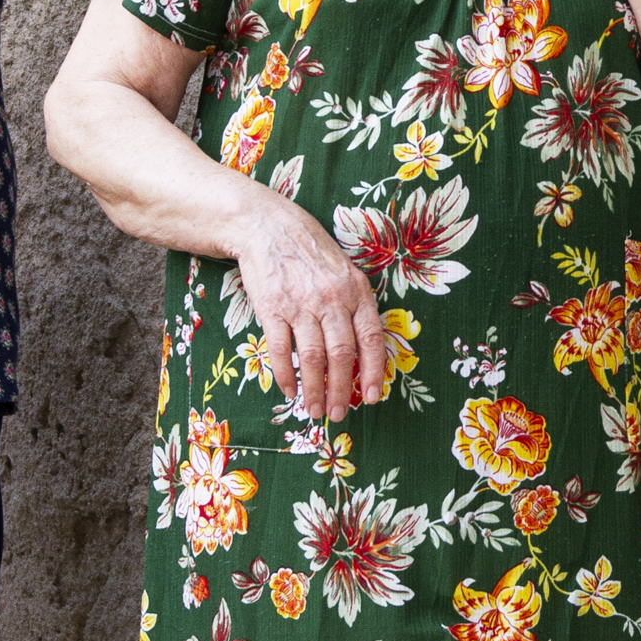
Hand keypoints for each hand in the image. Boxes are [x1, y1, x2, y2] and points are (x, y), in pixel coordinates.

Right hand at [236, 188, 391, 422]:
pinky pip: (281, 350)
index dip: (372, 372)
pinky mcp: (272, 308)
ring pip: (313, 358)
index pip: (371, 338)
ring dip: (314, 390)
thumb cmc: (310, 251)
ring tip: (314, 410)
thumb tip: (363, 349)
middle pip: (342, 354)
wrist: (267, 226)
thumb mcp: (344, 271)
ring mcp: (301, 304)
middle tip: (338, 414)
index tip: (371, 398)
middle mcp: (332, 299)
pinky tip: (289, 390)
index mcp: (356, 290)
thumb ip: (354, 305)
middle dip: (341, 390)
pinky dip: (285, 375)